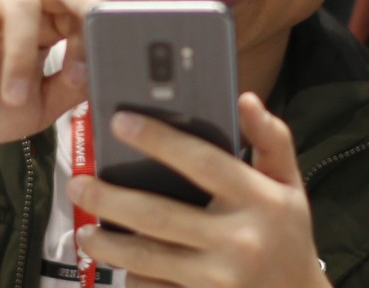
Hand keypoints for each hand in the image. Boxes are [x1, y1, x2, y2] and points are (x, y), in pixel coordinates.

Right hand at [0, 0, 106, 150]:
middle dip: (83, 9)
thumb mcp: (37, 104)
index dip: (99, 28)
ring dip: (20, 60)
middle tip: (86, 47)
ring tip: (9, 97)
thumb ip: (70, 86)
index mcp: (45, 14)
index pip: (86, 1)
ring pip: (21, 5)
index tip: (105, 64)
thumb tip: (104, 69)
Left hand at [69, 93, 330, 287]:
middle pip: (159, 215)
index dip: (159, 139)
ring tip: (85, 229)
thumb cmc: (289, 235)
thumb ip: (271, 138)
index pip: (202, 162)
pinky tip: (118, 263)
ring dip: (107, 243)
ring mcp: (218, 279)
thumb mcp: (290, 183)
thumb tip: (245, 98)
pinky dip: (131, 276)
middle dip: (110, 198)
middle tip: (78, 183)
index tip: (120, 121)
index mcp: (259, 200)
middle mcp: (239, 240)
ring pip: (147, 257)